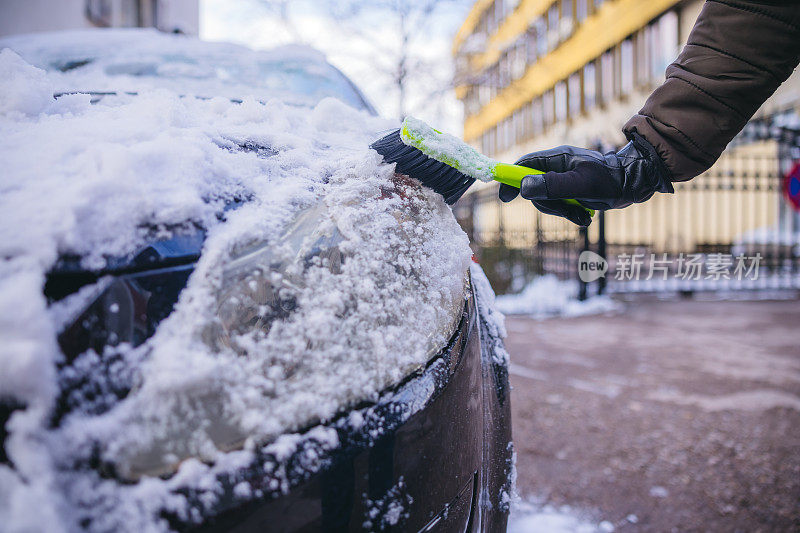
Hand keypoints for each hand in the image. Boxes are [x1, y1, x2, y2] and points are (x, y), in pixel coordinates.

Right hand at [498, 133, 672, 225]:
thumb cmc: (610, 180)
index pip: (524, 165)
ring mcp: (564, 179)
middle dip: (547, 204)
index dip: (511, 179)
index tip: (505, 197)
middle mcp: (557, 167)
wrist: (634, 184)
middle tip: (565, 211)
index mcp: (557, 158)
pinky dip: (569, 214)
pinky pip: (560, 206)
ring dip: (561, 212)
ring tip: (580, 216)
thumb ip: (552, 185)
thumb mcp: (580, 184)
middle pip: (534, 188)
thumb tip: (523, 187)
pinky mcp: (571, 191)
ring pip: (547, 200)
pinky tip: (584, 217)